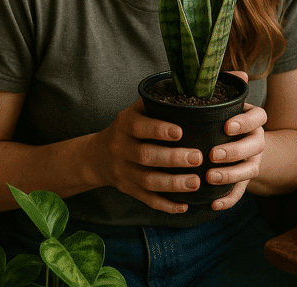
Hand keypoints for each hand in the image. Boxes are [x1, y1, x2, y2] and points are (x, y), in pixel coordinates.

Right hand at [95, 98, 202, 213]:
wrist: (98, 155)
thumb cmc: (128, 127)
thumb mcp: (135, 110)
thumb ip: (155, 102)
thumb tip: (188, 91)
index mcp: (124, 124)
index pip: (139, 127)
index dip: (159, 130)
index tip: (180, 132)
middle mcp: (121, 148)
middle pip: (146, 156)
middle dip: (173, 158)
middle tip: (198, 157)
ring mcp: (123, 171)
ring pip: (147, 181)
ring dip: (173, 184)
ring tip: (196, 182)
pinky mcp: (128, 189)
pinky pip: (146, 200)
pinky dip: (165, 205)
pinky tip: (184, 206)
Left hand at [206, 71, 266, 210]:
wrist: (241, 143)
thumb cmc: (226, 116)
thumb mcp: (228, 99)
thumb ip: (230, 85)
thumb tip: (241, 73)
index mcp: (254, 119)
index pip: (259, 117)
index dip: (244, 122)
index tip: (226, 126)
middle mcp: (257, 140)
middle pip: (255, 145)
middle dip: (234, 151)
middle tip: (212, 154)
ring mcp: (253, 161)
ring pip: (249, 170)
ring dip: (231, 175)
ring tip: (210, 177)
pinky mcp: (244, 180)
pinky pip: (240, 192)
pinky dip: (229, 200)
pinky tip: (213, 204)